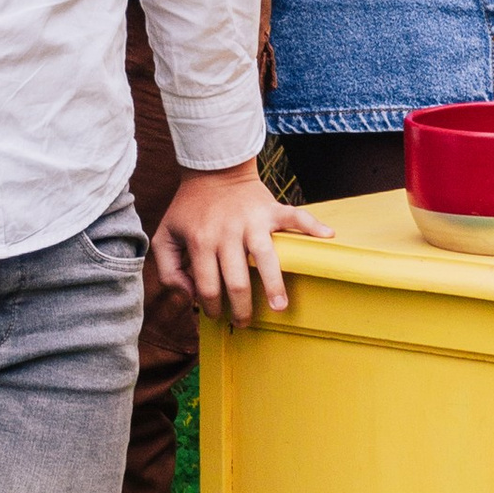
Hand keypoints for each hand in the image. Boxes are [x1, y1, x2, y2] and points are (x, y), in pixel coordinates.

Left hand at [152, 163, 325, 321]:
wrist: (212, 169)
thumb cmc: (189, 208)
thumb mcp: (165, 235)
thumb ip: (168, 270)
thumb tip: (189, 296)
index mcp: (201, 241)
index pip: (208, 286)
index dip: (211, 307)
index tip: (216, 315)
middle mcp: (228, 233)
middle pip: (238, 281)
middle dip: (242, 309)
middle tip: (244, 323)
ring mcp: (252, 221)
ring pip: (267, 259)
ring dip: (274, 286)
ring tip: (280, 307)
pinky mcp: (270, 209)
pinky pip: (295, 217)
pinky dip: (313, 226)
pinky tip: (328, 237)